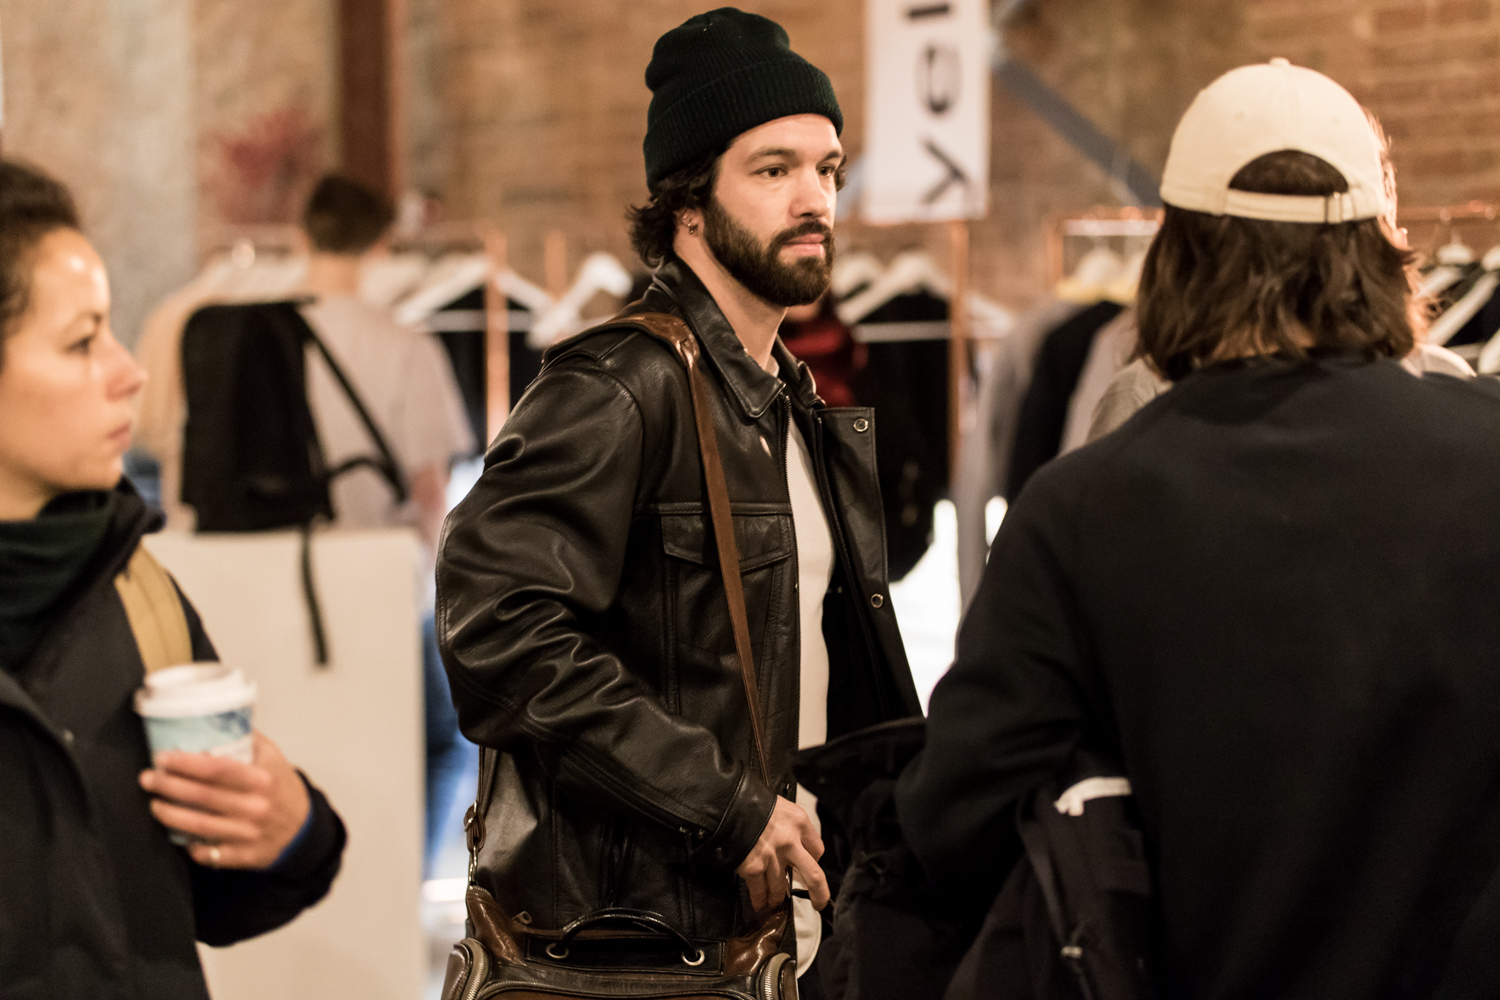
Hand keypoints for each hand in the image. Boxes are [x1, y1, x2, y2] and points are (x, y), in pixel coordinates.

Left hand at [139, 731, 310, 869]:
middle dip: (169, 786)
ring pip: (201, 826)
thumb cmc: (283, 788)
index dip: (186, 763)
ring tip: (155, 804)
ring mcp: (249, 833)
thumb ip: (248, 740)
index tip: (163, 758)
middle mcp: (255, 806)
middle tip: (149, 778)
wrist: (304, 828)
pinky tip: (179, 836)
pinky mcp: (245, 855)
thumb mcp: (274, 758)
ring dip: (171, 815)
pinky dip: (192, 846)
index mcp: (262, 779)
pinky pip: (210, 854)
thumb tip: (217, 720)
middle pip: (203, 796)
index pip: (218, 769)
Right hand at [736, 795, 828, 914]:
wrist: (727, 804)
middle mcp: (790, 842)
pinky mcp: (754, 867)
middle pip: (813, 876)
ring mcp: (772, 857)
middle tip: (818, 904)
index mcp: (799, 823)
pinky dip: (760, 901)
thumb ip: (791, 826)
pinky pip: (760, 891)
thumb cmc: (753, 803)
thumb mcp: (782, 807)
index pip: (817, 850)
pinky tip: (760, 906)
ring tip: (774, 905)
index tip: (807, 868)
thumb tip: (793, 846)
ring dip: (777, 899)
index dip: (812, 861)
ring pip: (781, 888)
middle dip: (818, 894)